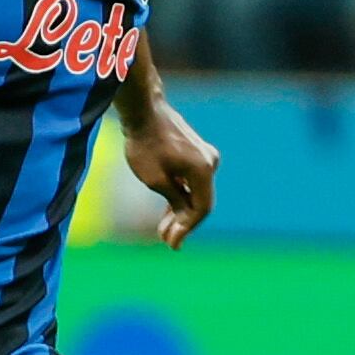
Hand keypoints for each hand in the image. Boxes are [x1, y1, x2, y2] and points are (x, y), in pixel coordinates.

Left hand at [122, 103, 218, 249]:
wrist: (144, 111)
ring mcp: (205, 157)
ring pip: (196, 192)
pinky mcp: (196, 154)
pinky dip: (181, 196)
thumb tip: (184, 221)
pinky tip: (168, 211)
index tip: (172, 244)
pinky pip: (192, 181)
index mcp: (203, 170)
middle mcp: (210, 163)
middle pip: (200, 202)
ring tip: (163, 230)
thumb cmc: (145, 144)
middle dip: (183, 223)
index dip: (186, 229)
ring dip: (181, 211)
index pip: (201, 209)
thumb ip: (174, 202)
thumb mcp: (156, 180)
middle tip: (166, 240)